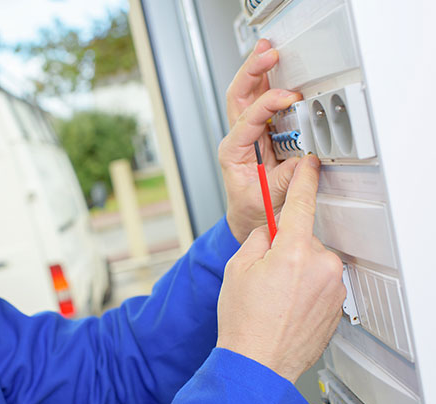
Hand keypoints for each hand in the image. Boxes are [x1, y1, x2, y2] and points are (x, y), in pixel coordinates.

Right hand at [216, 155, 344, 382]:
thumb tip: (271, 233)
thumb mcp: (237, 268)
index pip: (301, 203)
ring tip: (274, 298)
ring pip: (312, 263)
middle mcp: (320, 266)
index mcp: (293, 252)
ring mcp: (332, 288)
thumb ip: (258, 240)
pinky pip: (320, 285)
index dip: (304, 180)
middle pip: (303, 239)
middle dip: (285, 249)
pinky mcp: (337, 306)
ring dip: (296, 271)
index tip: (310, 166)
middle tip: (264, 276)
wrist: (257, 364)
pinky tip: (286, 308)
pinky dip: (305, 290)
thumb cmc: (244, 323)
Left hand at [220, 39, 302, 242]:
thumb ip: (285, 180)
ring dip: (258, 70)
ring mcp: (248, 132)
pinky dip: (271, 82)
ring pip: (248, 93)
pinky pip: (263, 101)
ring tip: (269, 51)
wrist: (249, 217)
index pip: (248, 119)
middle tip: (268, 54)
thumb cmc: (252, 209)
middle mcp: (238, 138)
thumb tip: (305, 161)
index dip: (268, 104)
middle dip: (252, 71)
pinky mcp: (262, 132)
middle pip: (239, 95)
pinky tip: (278, 69)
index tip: (288, 97)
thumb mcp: (267, 198)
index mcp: (233, 151)